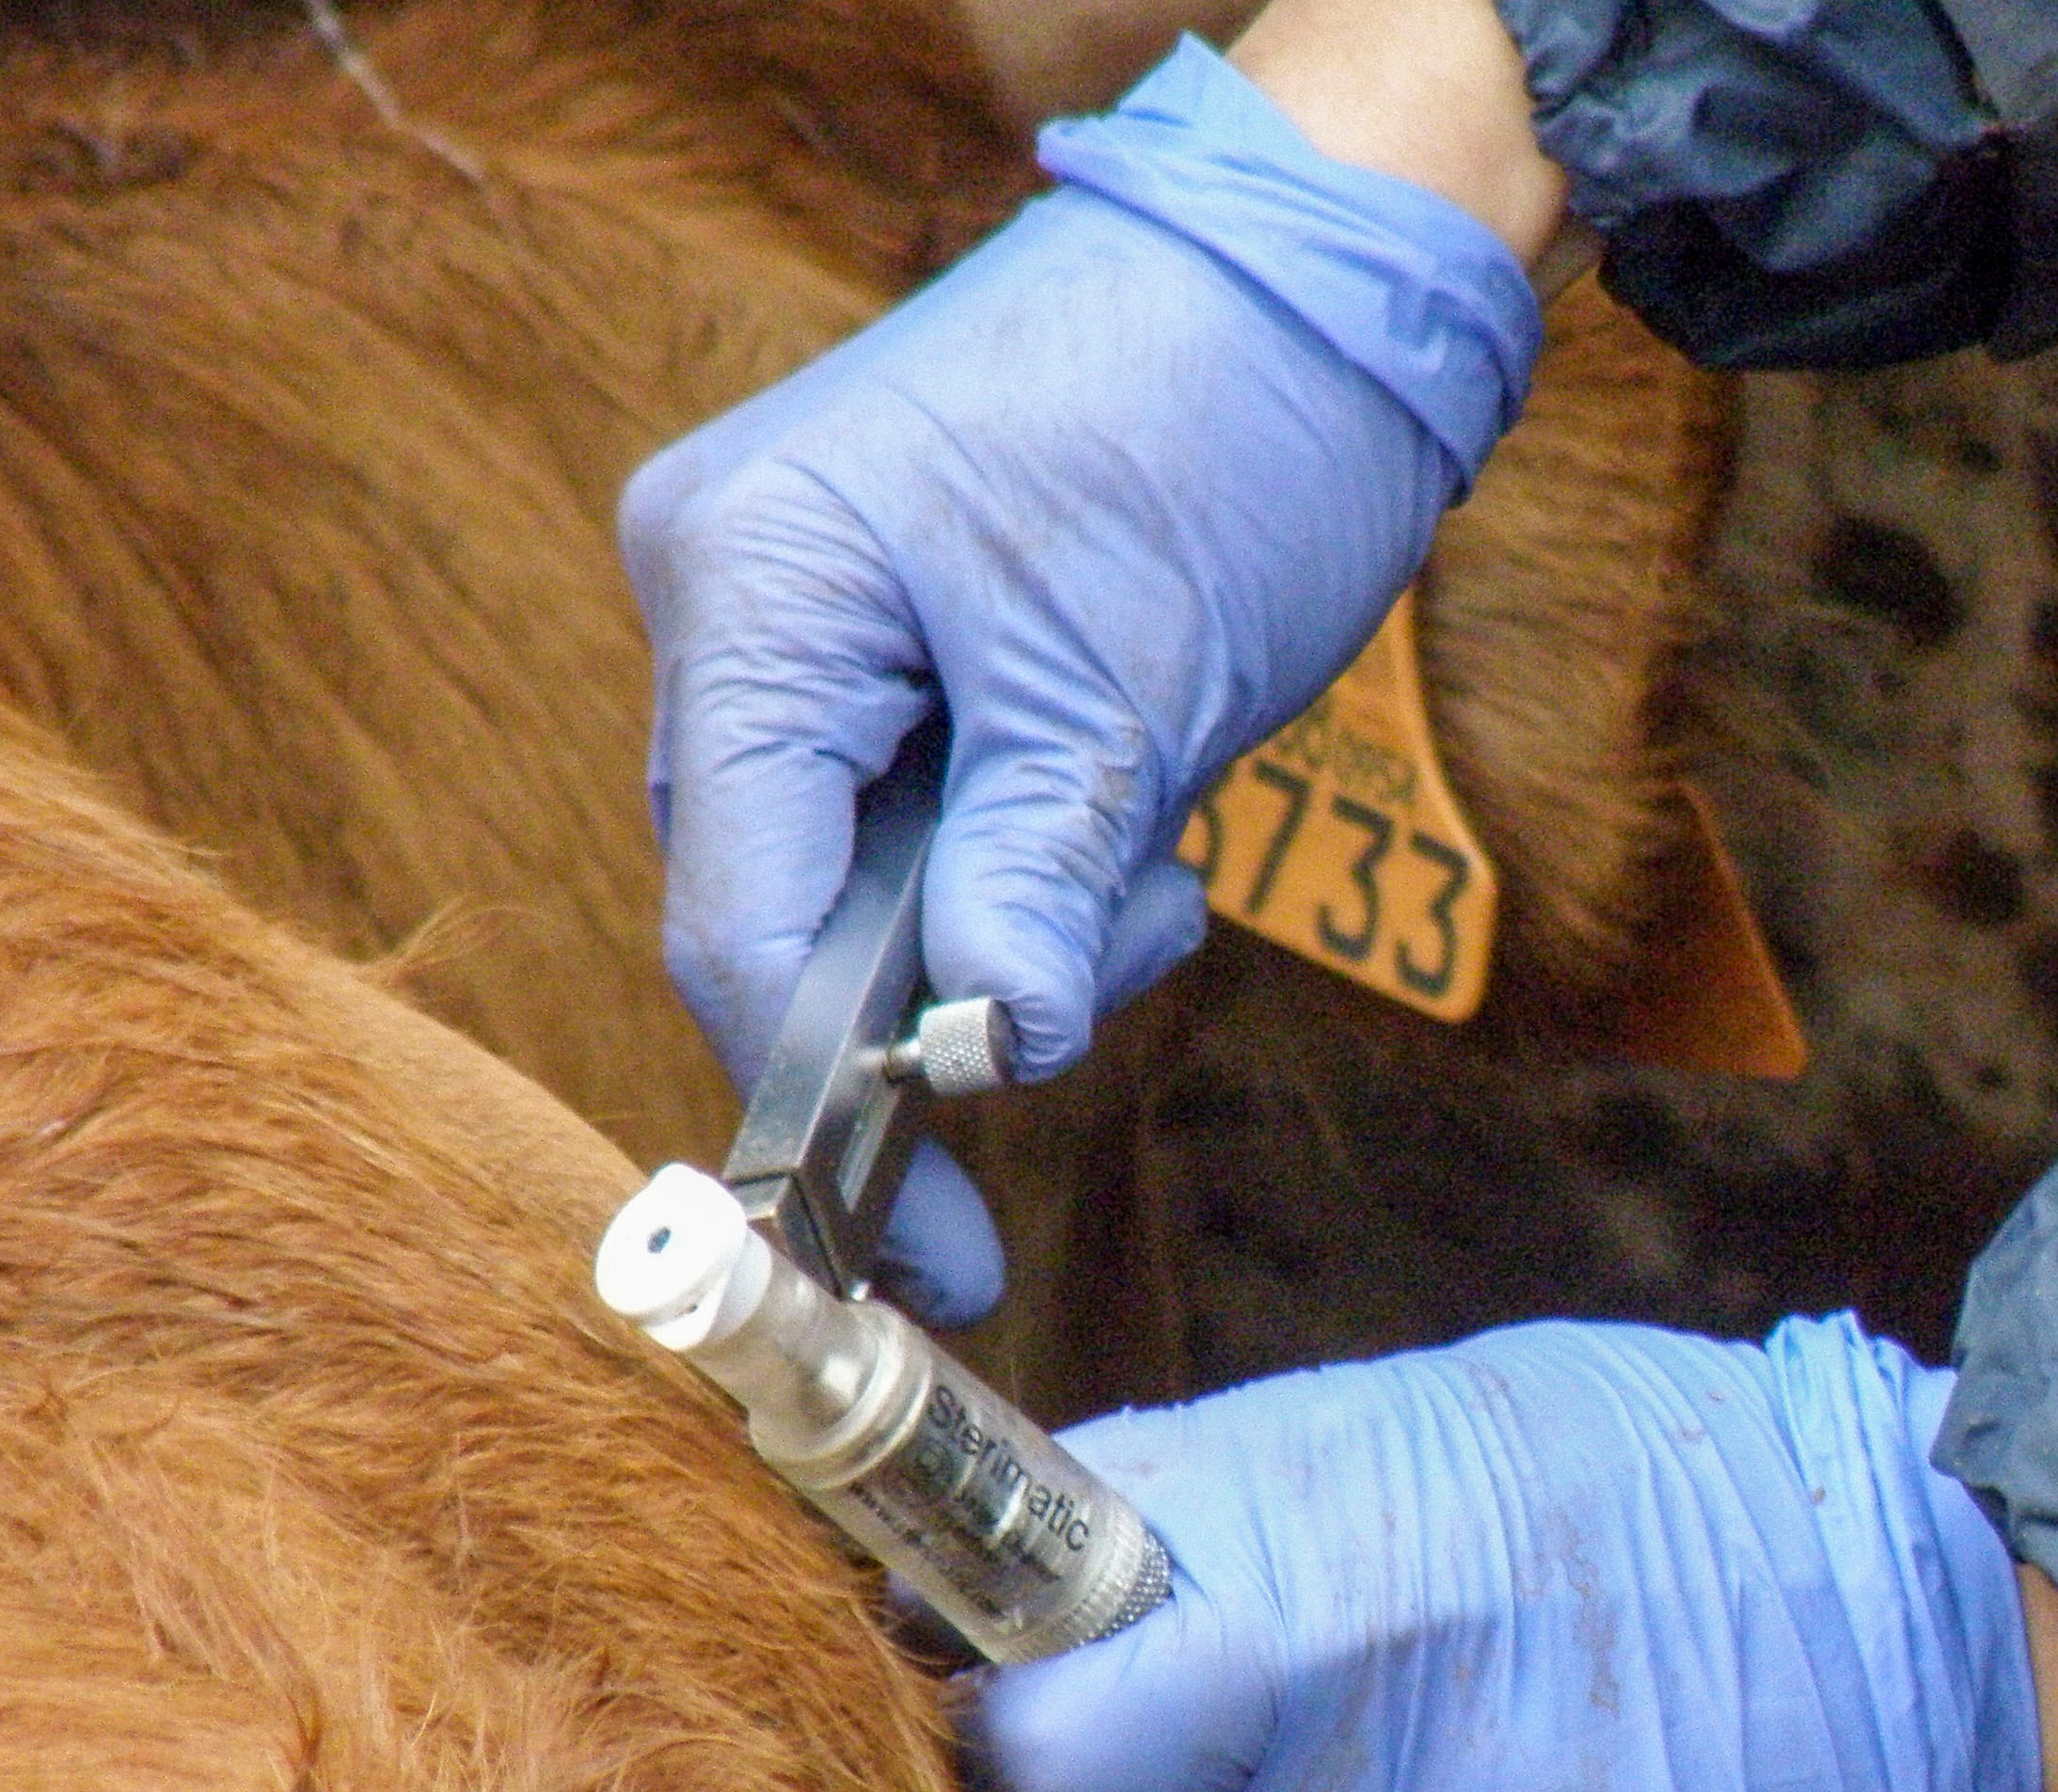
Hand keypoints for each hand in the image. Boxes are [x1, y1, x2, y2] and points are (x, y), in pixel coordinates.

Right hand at [620, 36, 1539, 1321]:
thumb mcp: (1133, 686)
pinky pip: (914, 810)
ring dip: (1010, 925)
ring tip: (1160, 866)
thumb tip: (996, 1055)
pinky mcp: (887, 633)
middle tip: (1056, 1088)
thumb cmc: (1225, 421)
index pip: (740, 909)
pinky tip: (1134, 821)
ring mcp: (802, 610)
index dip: (825, 1095)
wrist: (1323, 275)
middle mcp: (734, 593)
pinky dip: (1022, 857)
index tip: (915, 1250)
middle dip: (938, 1015)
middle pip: (778, 905)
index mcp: (752, 586)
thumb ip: (1034, 881)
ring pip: (859, 873)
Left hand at [969, 1315, 2047, 1791]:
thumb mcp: (1450, 1420)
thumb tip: (1078, 1546)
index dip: (997, 1652)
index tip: (1009, 1684)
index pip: (1033, 1580)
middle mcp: (1350, 1634)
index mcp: (1317, 1483)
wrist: (1932, 1602)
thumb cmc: (1686, 1491)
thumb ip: (1257, 1490)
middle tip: (1165, 1789)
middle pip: (1059, 1770)